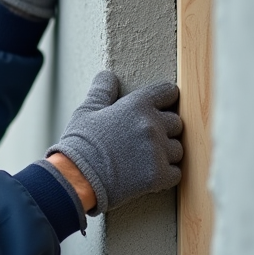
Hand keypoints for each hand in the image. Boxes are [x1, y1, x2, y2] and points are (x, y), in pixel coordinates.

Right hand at [47, 70, 182, 212]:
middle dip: (164, 130)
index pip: (168, 92)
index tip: (159, 108)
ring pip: (177, 149)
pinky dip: (165, 174)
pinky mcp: (159, 175)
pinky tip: (147, 174)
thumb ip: (102, 91)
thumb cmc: (79, 144)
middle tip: (143, 139)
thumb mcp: (86, 111)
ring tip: (143, 159)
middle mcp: (152, 125)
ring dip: (166, 153)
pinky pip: (176, 172)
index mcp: (137, 105)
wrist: (76, 178)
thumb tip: (108, 76)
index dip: (164, 99)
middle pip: (176, 123)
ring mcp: (157, 151)